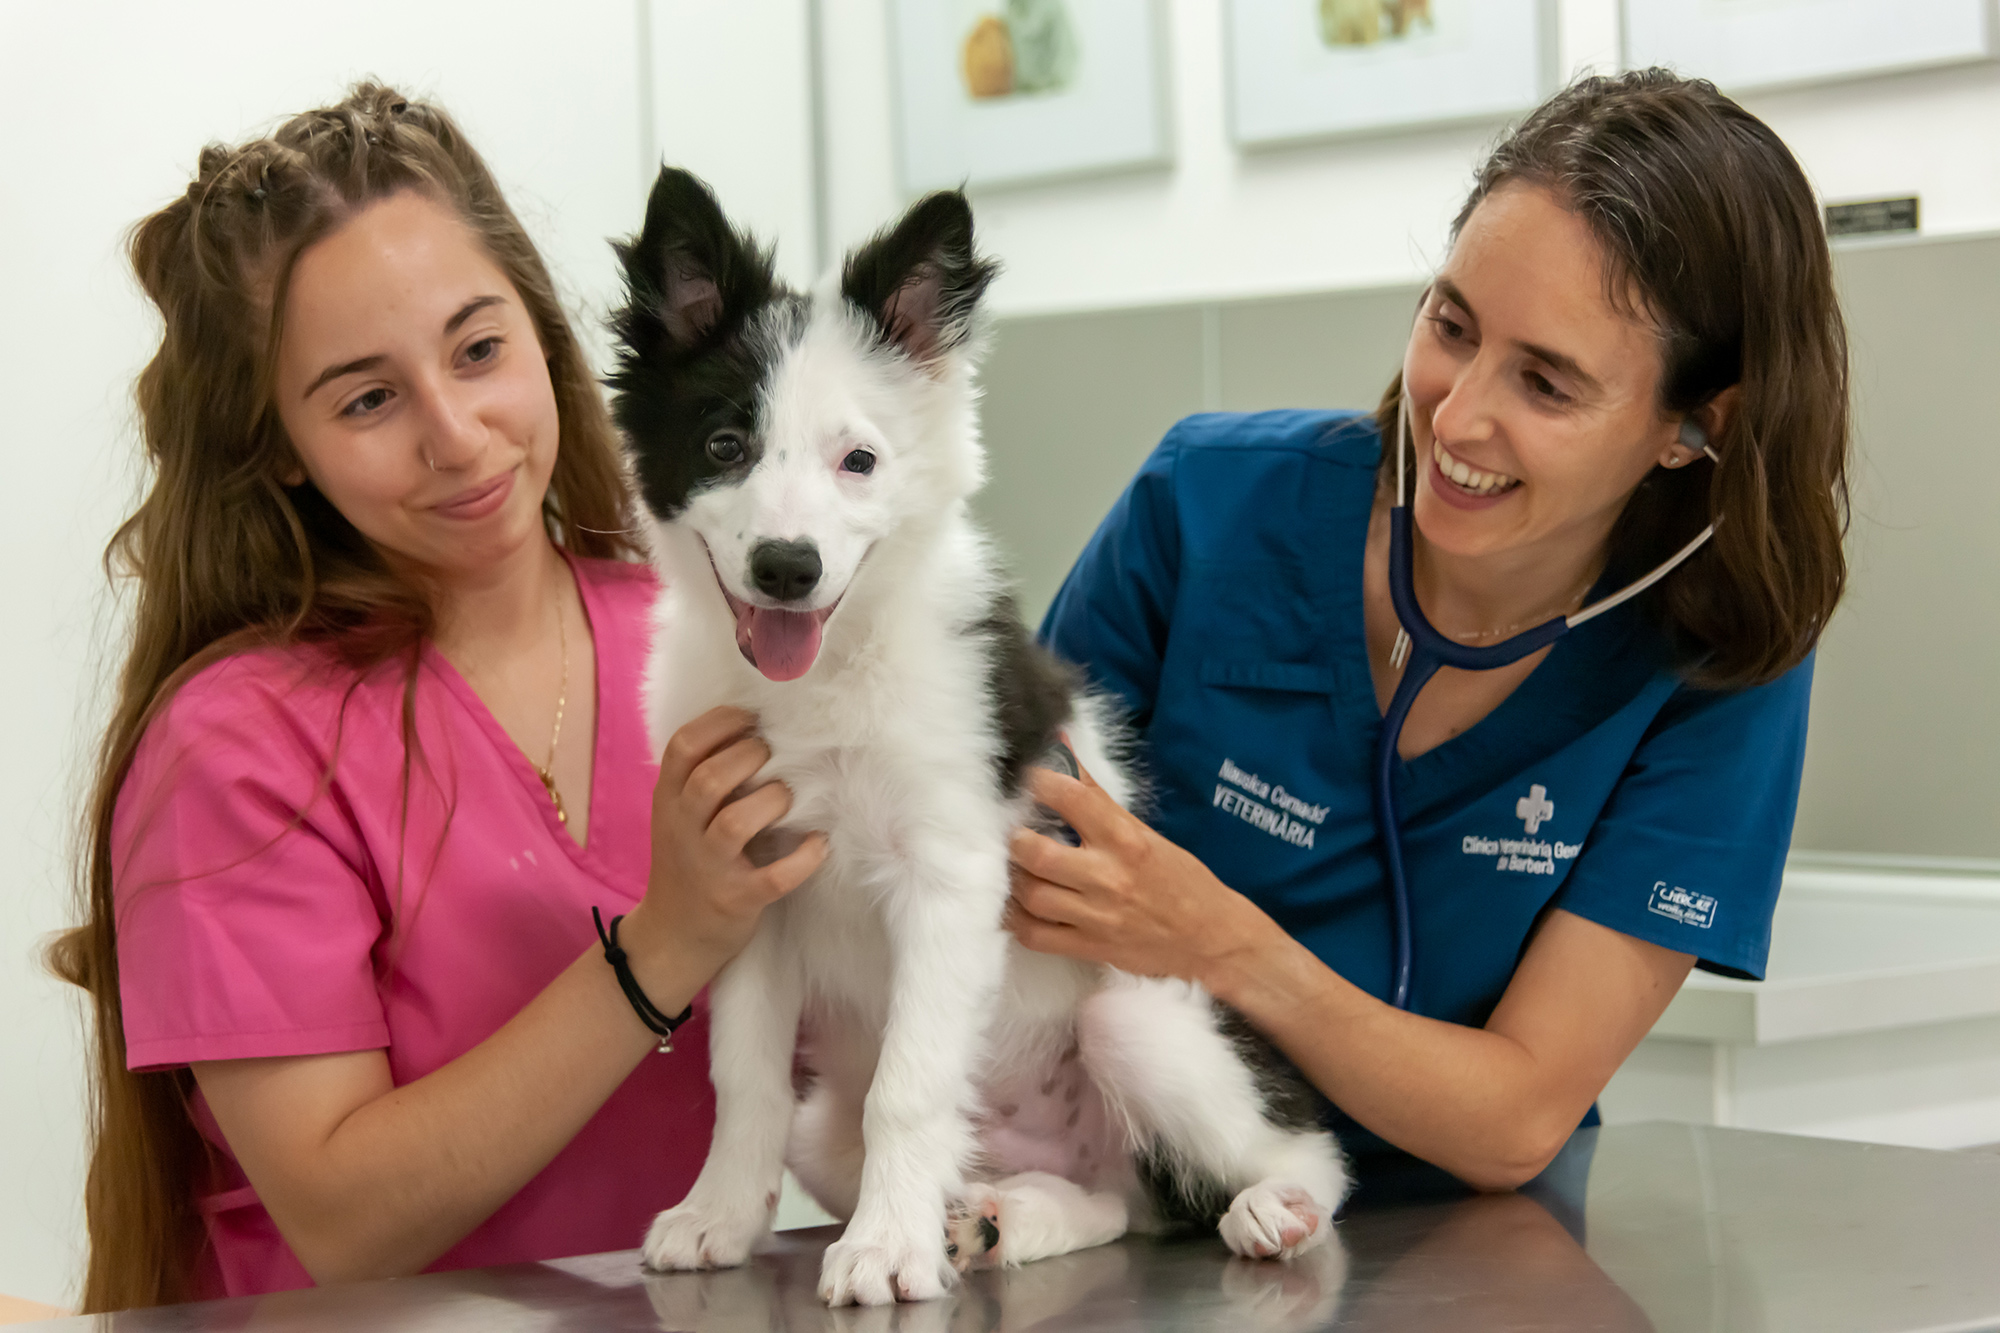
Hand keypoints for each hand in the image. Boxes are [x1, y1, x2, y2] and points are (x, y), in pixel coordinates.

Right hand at [625, 707, 826, 983]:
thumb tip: (756, 728)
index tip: (752, 718)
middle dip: (750, 758)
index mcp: (668, 800)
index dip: (721, 723)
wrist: (672, 937)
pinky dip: (804, 858)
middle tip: (772, 758)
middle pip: (711, 779)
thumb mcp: (678, 816)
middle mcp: (682, 830)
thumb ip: (702, 777)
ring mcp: (709, 867)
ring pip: (735, 824)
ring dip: (773, 801)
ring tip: (788, 799)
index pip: (683, 746)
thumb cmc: (687, 863)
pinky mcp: (737, 900)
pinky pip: (775, 876)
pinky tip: (819, 844)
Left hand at [1006, 759, 1272, 991]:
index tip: (1023, 777)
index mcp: (1127, 839)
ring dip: (1012, 877)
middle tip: (1013, 831)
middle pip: (1037, 854)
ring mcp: (1097, 917)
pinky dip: (1015, 918)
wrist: (1211, 938)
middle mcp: (1109, 877)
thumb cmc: (1180, 879)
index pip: (1072, 797)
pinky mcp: (1090, 948)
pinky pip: (1034, 935)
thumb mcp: (1144, 832)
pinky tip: (1015, 903)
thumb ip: (1095, 796)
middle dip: (1015, 838)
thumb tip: (1059, 746)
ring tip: (1014, 866)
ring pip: (1030, 895)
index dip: (1038, 781)